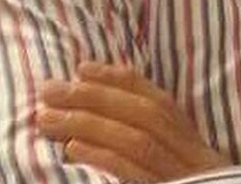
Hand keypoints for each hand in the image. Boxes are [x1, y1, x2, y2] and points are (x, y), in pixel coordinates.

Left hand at [38, 62, 228, 181]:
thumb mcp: (177, 162)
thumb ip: (152, 137)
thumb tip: (97, 116)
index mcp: (192, 140)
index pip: (155, 99)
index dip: (118, 79)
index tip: (80, 68)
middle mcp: (191, 152)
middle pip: (143, 114)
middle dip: (93, 97)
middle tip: (48, 91)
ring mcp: (183, 174)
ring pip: (137, 140)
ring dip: (88, 124)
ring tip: (48, 119)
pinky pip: (136, 173)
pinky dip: (104, 157)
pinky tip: (73, 150)